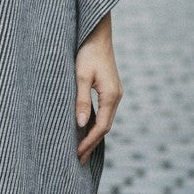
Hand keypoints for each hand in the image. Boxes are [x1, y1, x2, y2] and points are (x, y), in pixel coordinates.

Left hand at [75, 25, 122, 164]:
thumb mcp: (80, 76)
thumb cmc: (86, 51)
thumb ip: (81, 100)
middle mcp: (116, 96)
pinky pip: (104, 112)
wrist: (96, 33)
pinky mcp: (110, 88)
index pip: (101, 127)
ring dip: (94, 135)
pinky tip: (85, 129)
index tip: (77, 154)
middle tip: (78, 160)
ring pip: (105, 120)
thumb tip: (80, 125)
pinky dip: (95, 123)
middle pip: (105, 127)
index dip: (89, 142)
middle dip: (92, 143)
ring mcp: (114, 92)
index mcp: (111, 95)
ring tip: (81, 150)